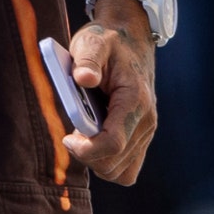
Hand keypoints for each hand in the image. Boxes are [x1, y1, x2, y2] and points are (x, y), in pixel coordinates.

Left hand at [63, 7, 156, 185]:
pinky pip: (126, 169)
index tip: (67, 138)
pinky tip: (95, 141)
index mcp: (135, 100)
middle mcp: (146, 121)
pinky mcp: (142, 138)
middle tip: (72, 134)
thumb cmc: (107, 43)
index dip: (86, 150)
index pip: (113, 143)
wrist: (131, 41)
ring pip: (119, 172)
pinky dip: (107, 162)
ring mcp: (147, 132)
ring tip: (85, 135)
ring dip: (96, 161)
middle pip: (114, 164)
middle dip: (87, 155)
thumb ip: (87, 59)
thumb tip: (83, 78)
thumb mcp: (92, 42)